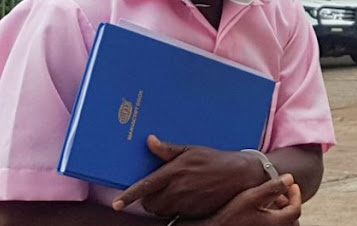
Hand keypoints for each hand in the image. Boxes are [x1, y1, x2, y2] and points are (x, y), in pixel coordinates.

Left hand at [113, 135, 267, 217]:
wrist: (240, 174)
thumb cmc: (215, 159)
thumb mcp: (192, 150)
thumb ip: (168, 149)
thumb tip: (149, 141)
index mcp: (175, 171)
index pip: (146, 186)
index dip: (129, 195)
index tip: (117, 203)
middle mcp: (179, 189)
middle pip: (150, 203)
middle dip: (149, 199)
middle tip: (159, 189)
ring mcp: (186, 203)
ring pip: (161, 211)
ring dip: (162, 205)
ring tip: (175, 192)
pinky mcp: (194, 213)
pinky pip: (176, 216)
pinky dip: (175, 210)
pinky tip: (186, 198)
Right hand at [200, 174, 301, 225]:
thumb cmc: (230, 216)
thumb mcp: (251, 197)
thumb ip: (272, 187)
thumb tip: (290, 178)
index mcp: (276, 223)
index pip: (296, 209)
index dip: (296, 195)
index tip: (291, 185)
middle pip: (291, 219)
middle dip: (288, 204)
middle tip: (279, 194)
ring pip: (283, 224)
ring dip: (280, 212)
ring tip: (268, 202)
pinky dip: (273, 219)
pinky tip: (260, 211)